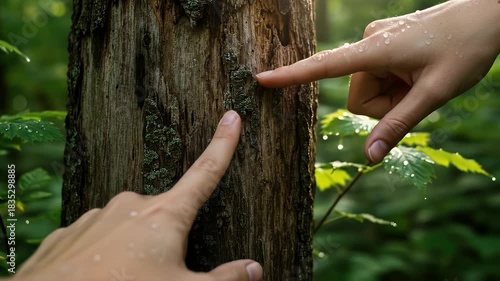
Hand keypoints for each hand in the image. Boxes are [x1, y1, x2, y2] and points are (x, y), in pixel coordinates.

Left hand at [13, 111, 262, 280]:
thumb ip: (223, 279)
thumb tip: (255, 268)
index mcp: (165, 216)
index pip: (205, 173)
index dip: (222, 145)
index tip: (231, 118)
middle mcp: (131, 206)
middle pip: (163, 216)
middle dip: (166, 240)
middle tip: (156, 273)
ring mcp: (98, 217)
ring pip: (128, 230)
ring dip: (132, 251)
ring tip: (125, 279)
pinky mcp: (71, 232)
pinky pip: (98, 240)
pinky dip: (103, 257)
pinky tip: (98, 277)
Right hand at [257, 0, 499, 162]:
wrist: (490, 15)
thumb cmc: (466, 48)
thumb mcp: (435, 93)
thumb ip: (399, 125)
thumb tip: (369, 157)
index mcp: (376, 50)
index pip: (324, 66)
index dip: (291, 76)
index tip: (261, 79)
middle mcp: (369, 42)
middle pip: (358, 96)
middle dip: (384, 105)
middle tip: (417, 94)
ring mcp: (377, 41)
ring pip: (368, 89)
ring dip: (391, 96)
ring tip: (420, 82)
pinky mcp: (384, 43)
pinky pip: (378, 76)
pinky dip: (395, 85)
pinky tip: (417, 72)